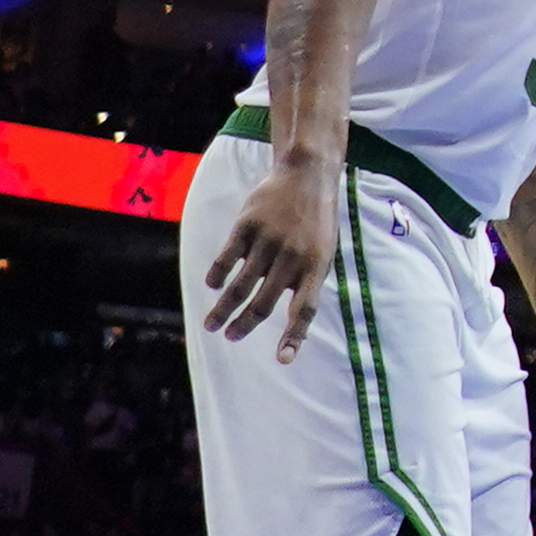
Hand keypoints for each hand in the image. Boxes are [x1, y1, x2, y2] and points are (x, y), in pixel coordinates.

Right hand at [199, 151, 346, 354]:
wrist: (307, 176)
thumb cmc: (317, 222)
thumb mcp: (323, 251)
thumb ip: (306, 282)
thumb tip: (294, 323)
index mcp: (316, 266)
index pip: (305, 309)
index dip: (295, 336)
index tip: (283, 359)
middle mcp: (292, 257)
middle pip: (263, 303)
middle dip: (244, 325)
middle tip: (231, 337)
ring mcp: (269, 241)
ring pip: (240, 286)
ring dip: (223, 309)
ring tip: (212, 325)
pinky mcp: (247, 227)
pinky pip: (227, 259)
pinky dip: (217, 276)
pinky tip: (212, 286)